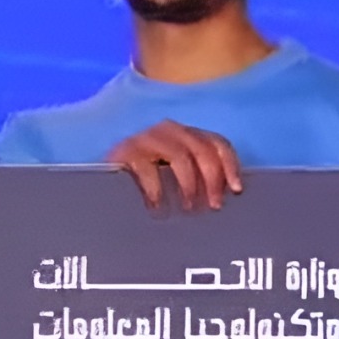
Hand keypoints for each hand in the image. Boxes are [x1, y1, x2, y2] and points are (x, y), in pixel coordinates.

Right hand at [106, 120, 240, 211]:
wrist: (101, 183)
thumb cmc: (145, 185)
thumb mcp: (176, 176)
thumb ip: (198, 178)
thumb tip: (224, 197)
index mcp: (186, 135)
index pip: (218, 143)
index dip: (230, 166)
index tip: (236, 191)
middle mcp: (169, 130)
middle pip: (203, 149)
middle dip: (212, 180)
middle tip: (213, 206)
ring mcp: (146, 138)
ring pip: (180, 156)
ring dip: (188, 185)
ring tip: (188, 208)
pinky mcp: (125, 151)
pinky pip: (147, 168)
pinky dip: (156, 189)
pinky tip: (157, 207)